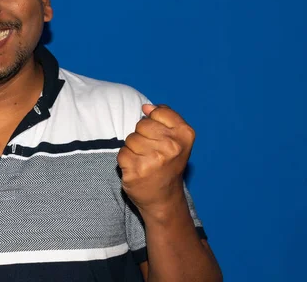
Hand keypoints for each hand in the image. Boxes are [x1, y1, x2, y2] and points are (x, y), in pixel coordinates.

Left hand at [117, 104, 194, 220]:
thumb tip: (146, 107)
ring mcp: (154, 160)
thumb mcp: (178, 139)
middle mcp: (172, 147)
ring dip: (134, 149)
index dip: (154, 123)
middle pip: (141, 125)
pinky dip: (126, 160)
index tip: (161, 137)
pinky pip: (122, 153)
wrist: (164, 198)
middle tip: (152, 152)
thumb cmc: (169, 164)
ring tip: (145, 161)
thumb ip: (164, 117)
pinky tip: (137, 168)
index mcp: (184, 135)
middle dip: (143, 136)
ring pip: (130, 139)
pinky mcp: (137, 170)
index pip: (157, 112)